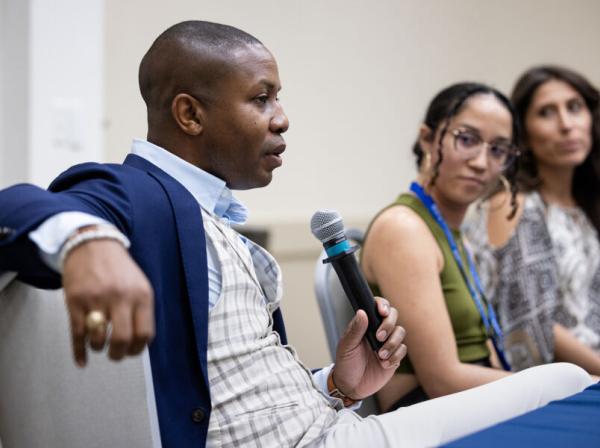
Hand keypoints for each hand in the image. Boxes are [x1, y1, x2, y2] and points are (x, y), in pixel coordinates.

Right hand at [62, 238, 154, 365]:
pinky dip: (79, 352)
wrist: (93, 244)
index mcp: (141, 295)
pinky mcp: (75, 301)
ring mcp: (96, 299)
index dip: (138, 348)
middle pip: (122, 339)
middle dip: (118, 354)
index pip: (145, 333)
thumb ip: (141, 311)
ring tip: (99, 344)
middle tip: (115, 354)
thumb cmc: (118, 269)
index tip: (132, 351)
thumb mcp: (140, 285)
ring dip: (98, 347)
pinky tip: (82, 361)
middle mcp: (120, 297)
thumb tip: (140, 342)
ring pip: (98, 339)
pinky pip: (77, 334)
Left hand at [332, 297, 406, 399]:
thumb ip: (355, 330)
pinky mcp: (394, 356)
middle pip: (393, 315)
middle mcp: (378, 330)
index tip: (382, 312)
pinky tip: (384, 364)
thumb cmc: (346, 363)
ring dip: (392, 343)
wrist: (351, 386)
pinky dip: (395, 356)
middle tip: (379, 337)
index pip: (377, 306)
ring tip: (379, 355)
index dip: (382, 305)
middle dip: (388, 324)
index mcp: (366, 324)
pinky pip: (402, 350)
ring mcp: (387, 343)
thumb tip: (362, 312)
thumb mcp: (347, 346)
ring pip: (400, 332)